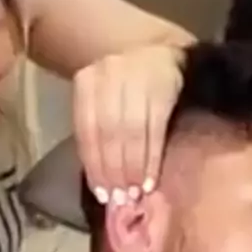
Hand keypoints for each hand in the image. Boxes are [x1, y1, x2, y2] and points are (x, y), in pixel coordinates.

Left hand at [73, 45, 183, 202]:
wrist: (160, 52)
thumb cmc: (125, 87)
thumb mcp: (103, 100)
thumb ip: (98, 133)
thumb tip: (101, 182)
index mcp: (87, 80)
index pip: (87, 129)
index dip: (93, 164)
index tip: (101, 194)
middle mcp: (110, 74)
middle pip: (109, 132)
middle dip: (114, 169)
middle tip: (120, 199)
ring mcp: (138, 78)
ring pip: (131, 132)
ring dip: (133, 167)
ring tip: (134, 193)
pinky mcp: (163, 86)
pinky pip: (155, 129)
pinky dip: (152, 157)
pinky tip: (150, 178)